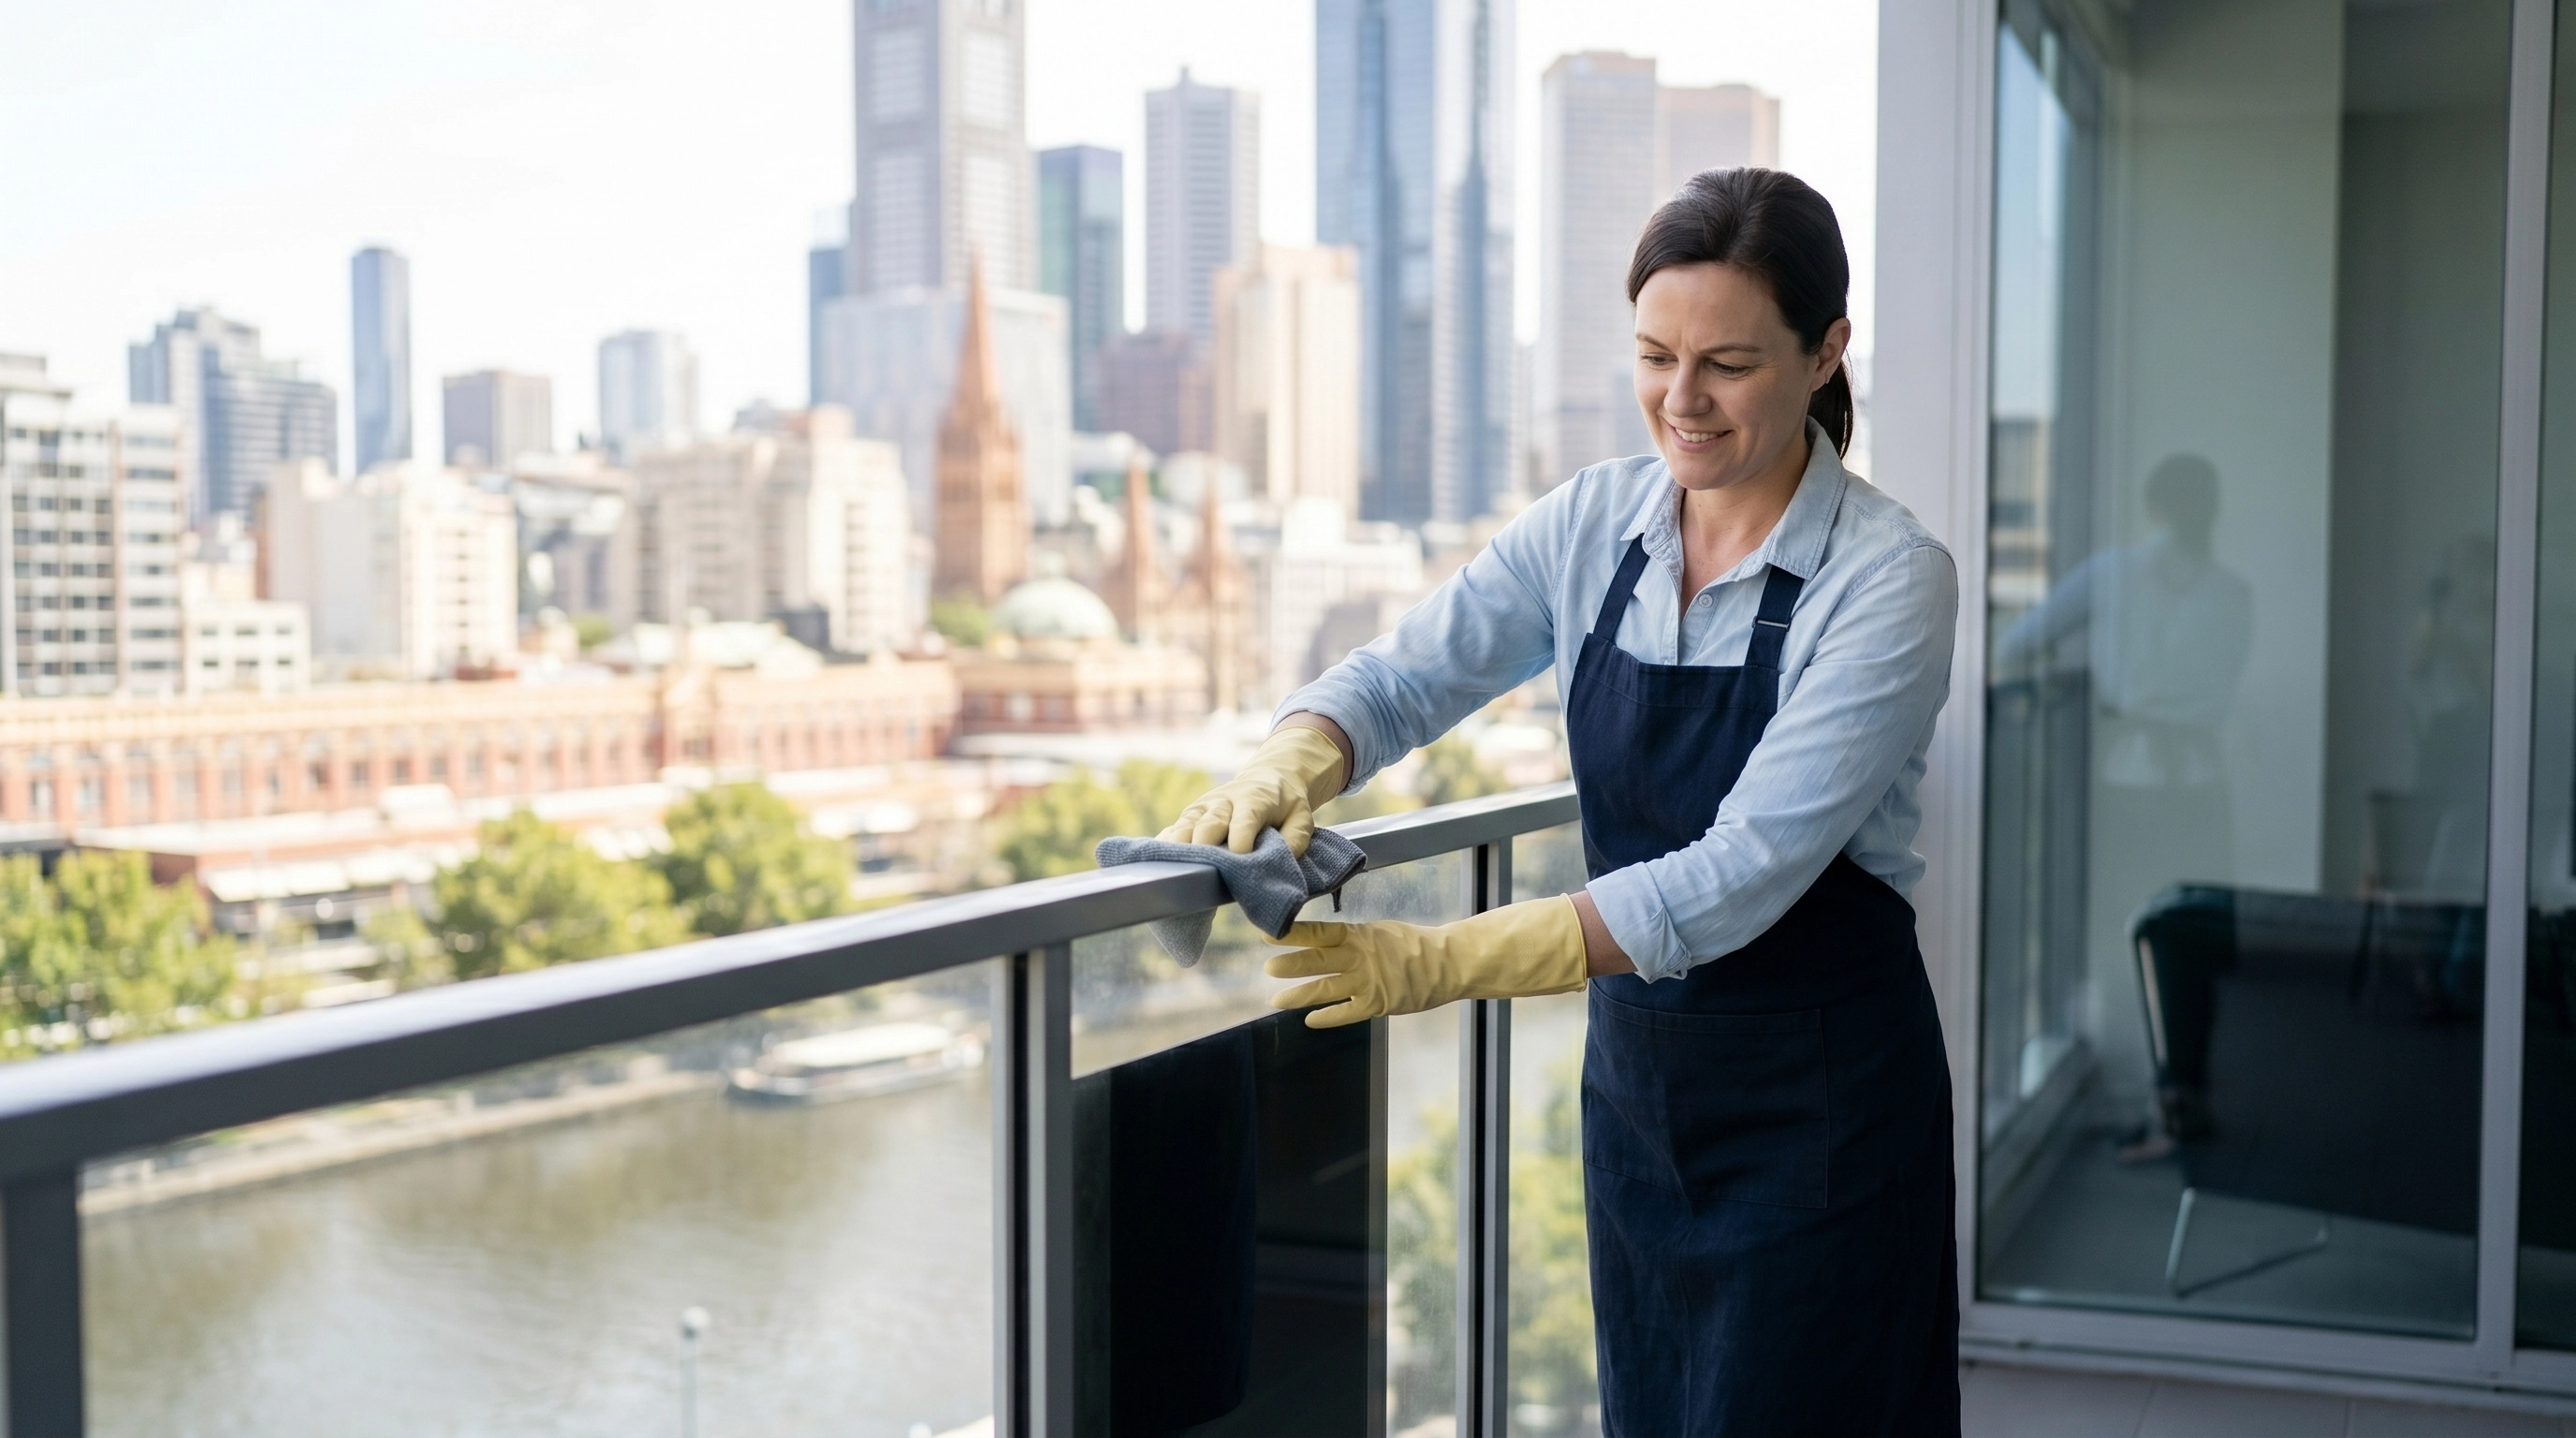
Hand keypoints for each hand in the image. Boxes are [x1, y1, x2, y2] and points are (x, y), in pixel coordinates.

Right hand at [1159, 722, 1347, 853]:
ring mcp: (1204, 807)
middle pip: (1210, 823)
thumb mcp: (1302, 817)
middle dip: (1206, 845)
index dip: (1240, 837)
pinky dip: (1167, 842)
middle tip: (1204, 868)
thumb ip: (1295, 839)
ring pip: (1188, 824)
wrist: (1268, 778)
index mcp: (1254, 799)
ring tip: (1175, 866)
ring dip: (1181, 845)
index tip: (1239, 857)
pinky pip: (1175, 827)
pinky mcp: (1191, 815)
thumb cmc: (1285, 805)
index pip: (1244, 819)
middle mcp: (1224, 801)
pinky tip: (1158, 858)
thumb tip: (1279, 862)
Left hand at [1266, 897, 1588, 1027]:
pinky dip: (1327, 1017)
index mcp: (1359, 934)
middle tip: (1268, 967)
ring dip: (1299, 994)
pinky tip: (1310, 1020)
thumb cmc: (1414, 946)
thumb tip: (1322, 941)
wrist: (1448, 962)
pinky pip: (1347, 1012)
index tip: (1267, 933)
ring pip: (1326, 988)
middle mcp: (1360, 955)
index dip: (1292, 933)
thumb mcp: (1380, 932)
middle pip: (1317, 959)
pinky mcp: (1379, 1002)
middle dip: (1290, 963)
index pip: (1320, 931)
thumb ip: (1352, 939)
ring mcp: (1369, 980)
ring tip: (1277, 999)